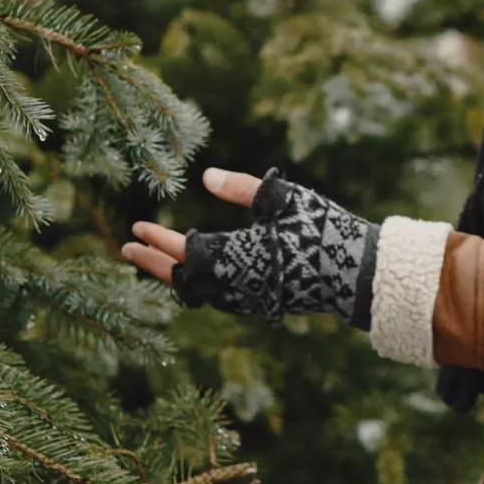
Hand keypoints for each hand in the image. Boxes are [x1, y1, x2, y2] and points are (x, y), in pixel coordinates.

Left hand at [125, 166, 378, 326]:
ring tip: (158, 264)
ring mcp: (247, 300)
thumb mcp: (283, 198)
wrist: (355, 273)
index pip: (183, 250)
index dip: (156, 239)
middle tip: (129, 250)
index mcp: (234, 255)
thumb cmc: (320, 228)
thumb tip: (205, 177)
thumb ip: (241, 188)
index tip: (136, 227)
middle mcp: (234, 283)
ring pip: (197, 295)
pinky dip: (198, 288)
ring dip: (174, 278)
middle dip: (152, 264)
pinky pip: (216, 301)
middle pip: (181, 279)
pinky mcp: (261, 306)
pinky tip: (198, 278)